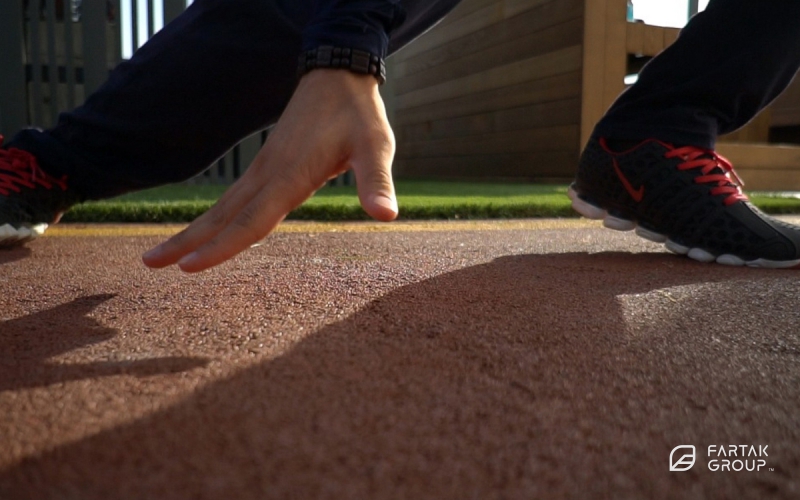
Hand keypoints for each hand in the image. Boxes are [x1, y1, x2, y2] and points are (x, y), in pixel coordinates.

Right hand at [142, 69, 397, 271]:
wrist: (337, 77)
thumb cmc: (359, 115)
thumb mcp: (376, 146)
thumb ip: (376, 181)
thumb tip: (387, 215)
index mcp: (290, 175)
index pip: (252, 220)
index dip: (223, 247)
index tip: (189, 268)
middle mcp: (269, 174)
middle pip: (222, 216)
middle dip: (187, 242)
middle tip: (147, 264)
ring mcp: (264, 169)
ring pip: (223, 207)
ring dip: (192, 230)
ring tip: (160, 254)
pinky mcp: (267, 166)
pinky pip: (235, 199)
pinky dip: (215, 218)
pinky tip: (209, 230)